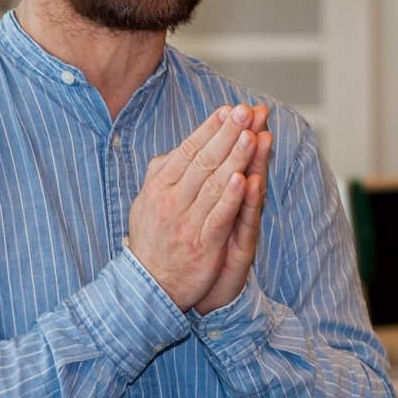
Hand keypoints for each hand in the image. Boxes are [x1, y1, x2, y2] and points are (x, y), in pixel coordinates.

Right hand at [127, 105, 261, 309]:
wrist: (147, 287)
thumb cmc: (151, 241)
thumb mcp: (146, 202)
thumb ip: (161, 174)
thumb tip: (175, 149)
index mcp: (159, 186)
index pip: (188, 149)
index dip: (210, 128)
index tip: (228, 109)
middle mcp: (171, 200)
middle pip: (203, 160)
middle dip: (227, 134)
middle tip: (246, 111)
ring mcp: (186, 222)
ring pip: (214, 184)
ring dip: (234, 158)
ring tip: (251, 135)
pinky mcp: (202, 244)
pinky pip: (219, 216)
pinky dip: (231, 197)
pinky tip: (245, 179)